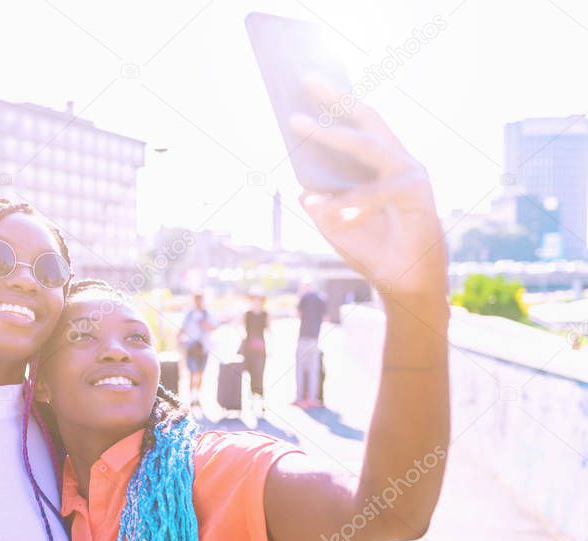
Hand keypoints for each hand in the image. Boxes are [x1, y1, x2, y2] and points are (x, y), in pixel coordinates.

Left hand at [291, 78, 447, 299]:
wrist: (402, 286)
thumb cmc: (371, 250)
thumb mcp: (335, 223)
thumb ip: (321, 201)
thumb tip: (301, 185)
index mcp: (382, 164)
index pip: (358, 124)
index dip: (335, 102)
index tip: (306, 81)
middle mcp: (400, 162)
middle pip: (367, 119)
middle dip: (335, 98)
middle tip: (305, 78)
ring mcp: (411, 176)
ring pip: (369, 147)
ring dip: (331, 135)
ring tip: (298, 125)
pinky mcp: (418, 197)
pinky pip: (378, 193)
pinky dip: (350, 202)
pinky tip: (324, 210)